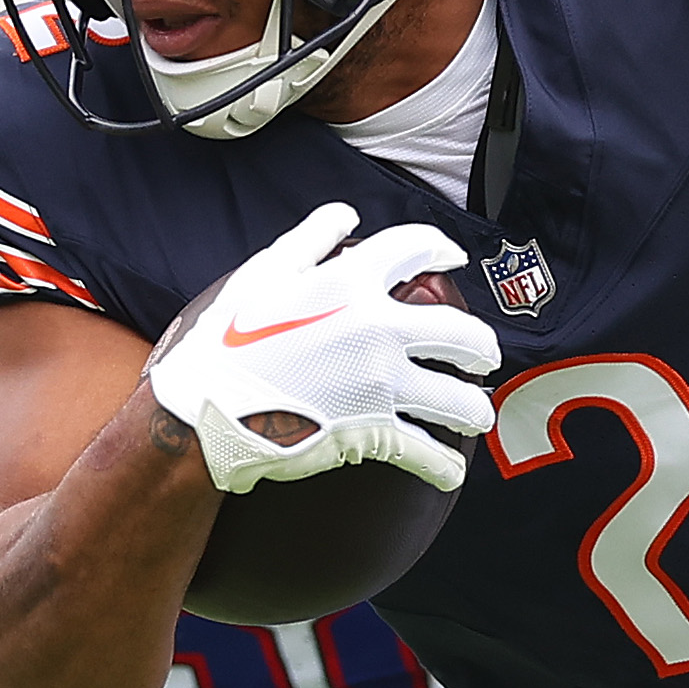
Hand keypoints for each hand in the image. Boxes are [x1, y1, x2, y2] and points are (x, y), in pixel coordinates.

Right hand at [146, 200, 496, 495]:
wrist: (205, 409)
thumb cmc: (226, 340)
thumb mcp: (263, 272)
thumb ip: (311, 239)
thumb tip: (346, 216)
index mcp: (351, 282)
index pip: (416, 249)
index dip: (442, 248)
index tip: (453, 256)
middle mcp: (378, 330)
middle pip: (460, 332)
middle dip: (481, 345)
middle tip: (483, 354)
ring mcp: (381, 384)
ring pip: (456, 398)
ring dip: (474, 409)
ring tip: (477, 413)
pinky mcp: (373, 433)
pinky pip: (425, 453)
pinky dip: (443, 466)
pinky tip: (451, 471)